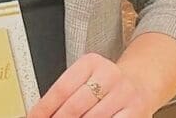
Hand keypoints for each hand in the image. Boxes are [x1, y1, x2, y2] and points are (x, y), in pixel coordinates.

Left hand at [27, 53, 152, 117]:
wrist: (140, 82)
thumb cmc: (106, 81)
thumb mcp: (87, 76)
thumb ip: (68, 90)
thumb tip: (43, 109)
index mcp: (90, 62)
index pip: (61, 88)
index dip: (45, 106)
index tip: (34, 116)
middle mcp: (108, 75)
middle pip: (74, 105)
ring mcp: (123, 93)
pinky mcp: (136, 110)